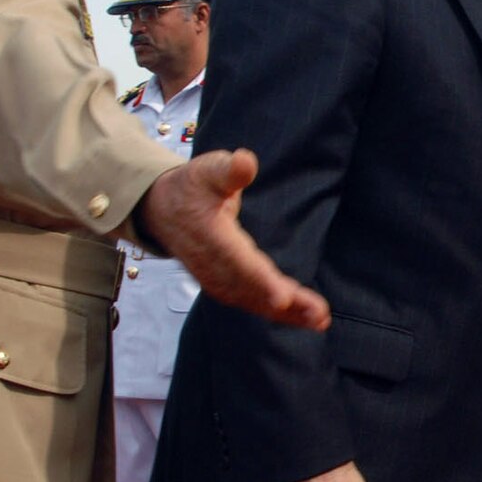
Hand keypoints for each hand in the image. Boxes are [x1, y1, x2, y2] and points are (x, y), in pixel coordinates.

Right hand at [140, 149, 329, 330]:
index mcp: (212, 237)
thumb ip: (227, 169)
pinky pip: (253, 302)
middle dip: (286, 305)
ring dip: (288, 315)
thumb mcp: (206, 170)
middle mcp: (214, 265)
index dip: (262, 281)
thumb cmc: (191, 187)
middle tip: (319, 315)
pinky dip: (278, 313)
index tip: (283, 297)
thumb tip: (245, 161)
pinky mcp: (225, 285)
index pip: (239, 263)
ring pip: (255, 301)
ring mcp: (218, 278)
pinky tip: (304, 318)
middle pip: (253, 289)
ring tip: (319, 320)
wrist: (161, 210)